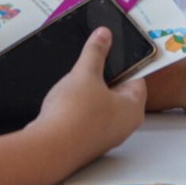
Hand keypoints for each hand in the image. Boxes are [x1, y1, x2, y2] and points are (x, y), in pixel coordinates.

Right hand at [32, 28, 146, 162]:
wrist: (49, 149)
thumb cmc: (74, 115)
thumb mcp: (85, 73)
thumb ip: (96, 51)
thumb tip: (104, 35)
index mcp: (133, 109)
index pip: (136, 78)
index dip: (122, 62)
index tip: (109, 51)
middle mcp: (123, 126)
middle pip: (118, 92)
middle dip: (101, 78)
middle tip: (88, 67)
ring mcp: (104, 136)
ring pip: (101, 106)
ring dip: (88, 94)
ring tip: (74, 85)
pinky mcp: (86, 143)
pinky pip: (86, 119)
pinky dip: (78, 109)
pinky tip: (65, 103)